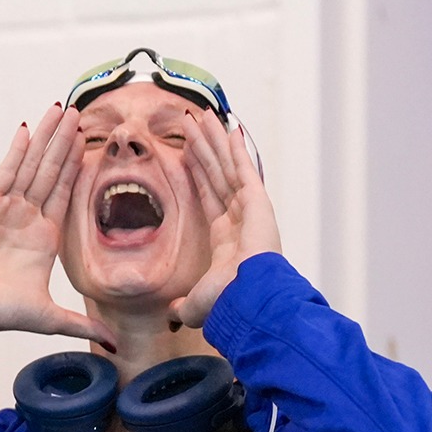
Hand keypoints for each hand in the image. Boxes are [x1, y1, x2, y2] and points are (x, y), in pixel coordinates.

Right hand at [0, 104, 110, 345]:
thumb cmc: (2, 311)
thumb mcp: (50, 317)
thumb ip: (82, 323)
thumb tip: (115, 346)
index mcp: (45, 236)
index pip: (66, 192)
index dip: (77, 167)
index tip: (89, 143)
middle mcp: (28, 217)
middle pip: (51, 171)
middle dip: (65, 142)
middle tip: (79, 113)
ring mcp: (8, 207)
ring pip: (32, 165)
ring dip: (46, 138)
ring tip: (58, 111)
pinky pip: (7, 171)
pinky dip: (17, 151)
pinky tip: (27, 129)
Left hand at [170, 108, 282, 329]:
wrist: (246, 299)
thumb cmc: (227, 304)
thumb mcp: (196, 304)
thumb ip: (184, 305)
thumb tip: (174, 315)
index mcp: (228, 239)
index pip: (209, 196)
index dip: (197, 172)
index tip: (187, 152)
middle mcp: (240, 219)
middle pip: (216, 174)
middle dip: (203, 148)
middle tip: (190, 123)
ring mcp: (250, 208)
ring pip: (226, 166)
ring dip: (213, 141)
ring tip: (200, 116)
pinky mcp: (257, 201)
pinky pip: (243, 169)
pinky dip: (237, 149)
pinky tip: (229, 128)